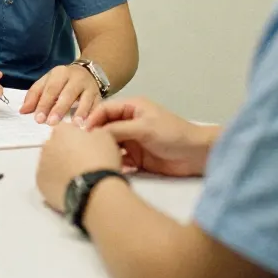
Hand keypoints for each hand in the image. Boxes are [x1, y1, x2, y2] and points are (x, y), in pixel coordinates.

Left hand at [21, 63, 100, 125]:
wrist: (89, 72)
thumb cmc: (63, 81)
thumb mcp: (47, 82)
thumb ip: (35, 95)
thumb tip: (22, 111)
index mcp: (60, 73)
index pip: (50, 89)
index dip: (44, 104)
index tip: (38, 119)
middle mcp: (76, 78)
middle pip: (67, 93)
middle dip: (59, 109)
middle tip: (51, 123)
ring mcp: (89, 86)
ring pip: (85, 99)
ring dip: (80, 112)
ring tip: (74, 125)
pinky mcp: (99, 95)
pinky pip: (97, 105)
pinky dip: (93, 115)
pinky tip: (88, 125)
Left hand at [35, 122, 122, 211]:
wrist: (93, 190)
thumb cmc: (99, 162)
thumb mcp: (105, 137)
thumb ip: (94, 131)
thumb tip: (92, 135)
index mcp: (62, 131)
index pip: (67, 130)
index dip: (78, 138)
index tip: (86, 147)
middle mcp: (48, 145)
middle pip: (56, 146)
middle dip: (66, 152)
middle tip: (82, 163)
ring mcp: (42, 164)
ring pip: (50, 163)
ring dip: (60, 167)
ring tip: (78, 177)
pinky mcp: (40, 182)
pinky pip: (48, 179)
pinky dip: (56, 182)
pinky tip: (70, 186)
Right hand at [86, 97, 213, 176]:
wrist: (197, 156)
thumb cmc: (173, 134)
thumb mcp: (144, 128)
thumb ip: (118, 129)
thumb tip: (94, 134)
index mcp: (132, 108)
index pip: (105, 110)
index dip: (92, 119)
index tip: (81, 133)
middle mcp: (130, 122)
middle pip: (105, 128)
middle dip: (95, 137)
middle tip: (82, 149)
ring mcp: (133, 141)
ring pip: (111, 144)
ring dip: (104, 151)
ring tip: (94, 160)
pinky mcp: (137, 158)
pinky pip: (120, 160)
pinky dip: (114, 163)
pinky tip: (110, 169)